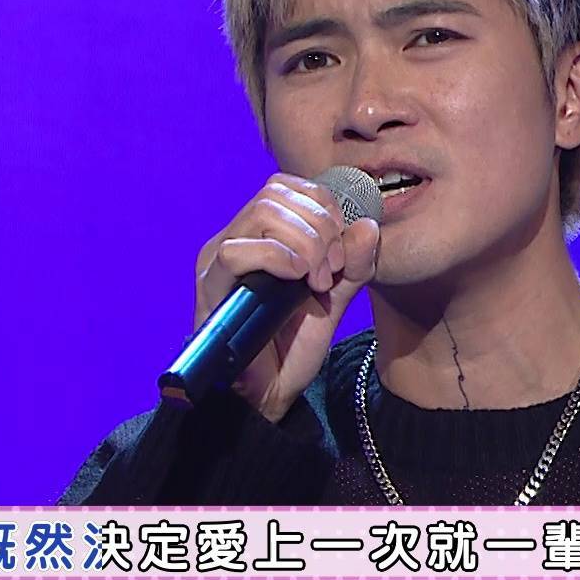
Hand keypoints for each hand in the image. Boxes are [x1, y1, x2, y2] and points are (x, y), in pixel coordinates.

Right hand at [193, 173, 379, 421]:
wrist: (271, 393)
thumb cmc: (294, 345)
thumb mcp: (335, 298)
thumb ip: (353, 264)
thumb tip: (368, 225)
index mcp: (260, 234)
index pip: (287, 185)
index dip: (323, 206)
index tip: (343, 250)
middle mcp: (235, 239)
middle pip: (276, 193)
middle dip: (320, 226)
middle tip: (334, 269)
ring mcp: (218, 261)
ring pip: (261, 213)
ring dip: (305, 242)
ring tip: (319, 281)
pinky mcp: (210, 288)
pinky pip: (237, 251)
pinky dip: (279, 257)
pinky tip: (300, 280)